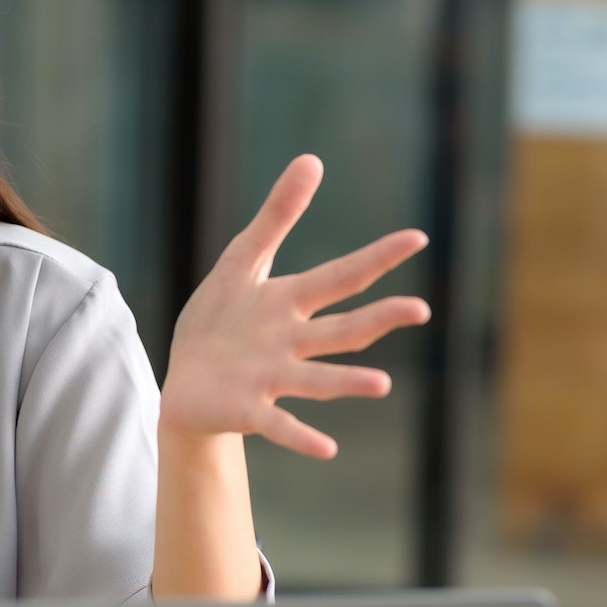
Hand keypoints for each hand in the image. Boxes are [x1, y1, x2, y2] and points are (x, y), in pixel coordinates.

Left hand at [159, 155, 429, 459]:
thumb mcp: (243, 259)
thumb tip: (311, 159)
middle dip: (378, 320)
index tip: (417, 237)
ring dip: (347, 382)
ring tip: (381, 384)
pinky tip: (327, 448)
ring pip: (316, 379)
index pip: (340, 276)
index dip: (376, 257)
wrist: (186, 382)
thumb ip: (278, 214)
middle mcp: (290, 342)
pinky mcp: (248, 409)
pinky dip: (300, 435)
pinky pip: (277, 424)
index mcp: (289, 303)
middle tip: (420, 310)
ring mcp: (272, 378)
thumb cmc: (221, 319)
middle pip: (340, 330)